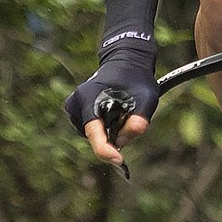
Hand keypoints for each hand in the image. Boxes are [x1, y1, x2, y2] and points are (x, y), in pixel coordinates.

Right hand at [64, 45, 159, 170]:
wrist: (127, 61)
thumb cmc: (136, 78)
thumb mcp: (147, 98)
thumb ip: (138, 121)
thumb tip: (122, 143)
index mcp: (88, 97)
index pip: (93, 133)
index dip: (106, 151)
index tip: (120, 160)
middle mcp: (76, 103)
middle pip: (94, 136)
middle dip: (112, 136)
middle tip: (129, 118)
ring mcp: (74, 107)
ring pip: (93, 135)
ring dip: (108, 131)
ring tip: (122, 110)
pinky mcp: (76, 111)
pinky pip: (92, 130)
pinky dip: (104, 127)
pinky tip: (114, 112)